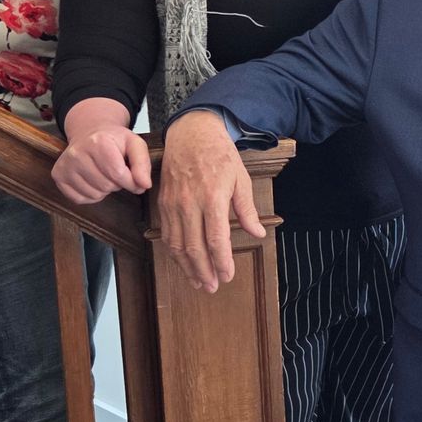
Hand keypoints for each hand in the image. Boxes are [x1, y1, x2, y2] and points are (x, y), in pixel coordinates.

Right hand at [53, 123, 151, 204]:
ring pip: (94, 194)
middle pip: (106, 186)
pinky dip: (91, 195)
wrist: (89, 133)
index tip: (135, 179)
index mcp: (98, 142)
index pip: (118, 174)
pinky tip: (92, 180)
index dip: (131, 182)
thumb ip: (142, 164)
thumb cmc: (113, 141)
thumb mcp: (134, 144)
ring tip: (103, 174)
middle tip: (115, 171)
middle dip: (117, 183)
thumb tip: (145, 185)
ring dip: (104, 189)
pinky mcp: (58, 176)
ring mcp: (65, 165)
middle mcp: (77, 152)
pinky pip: (80, 199)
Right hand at [156, 110, 265, 290]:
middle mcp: (189, 202)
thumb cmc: (220, 155)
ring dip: (188, 268)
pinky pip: (168, 235)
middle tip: (214, 287)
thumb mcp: (241, 178)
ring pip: (177, 244)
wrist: (191, 134)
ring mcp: (173, 204)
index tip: (228, 275)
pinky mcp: (164, 204)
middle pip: (194, 246)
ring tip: (199, 283)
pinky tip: (184, 264)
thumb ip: (247, 209)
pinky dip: (175, 253)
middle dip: (204, 271)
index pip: (216, 238)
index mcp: (212, 196)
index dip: (221, 261)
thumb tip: (257, 234)